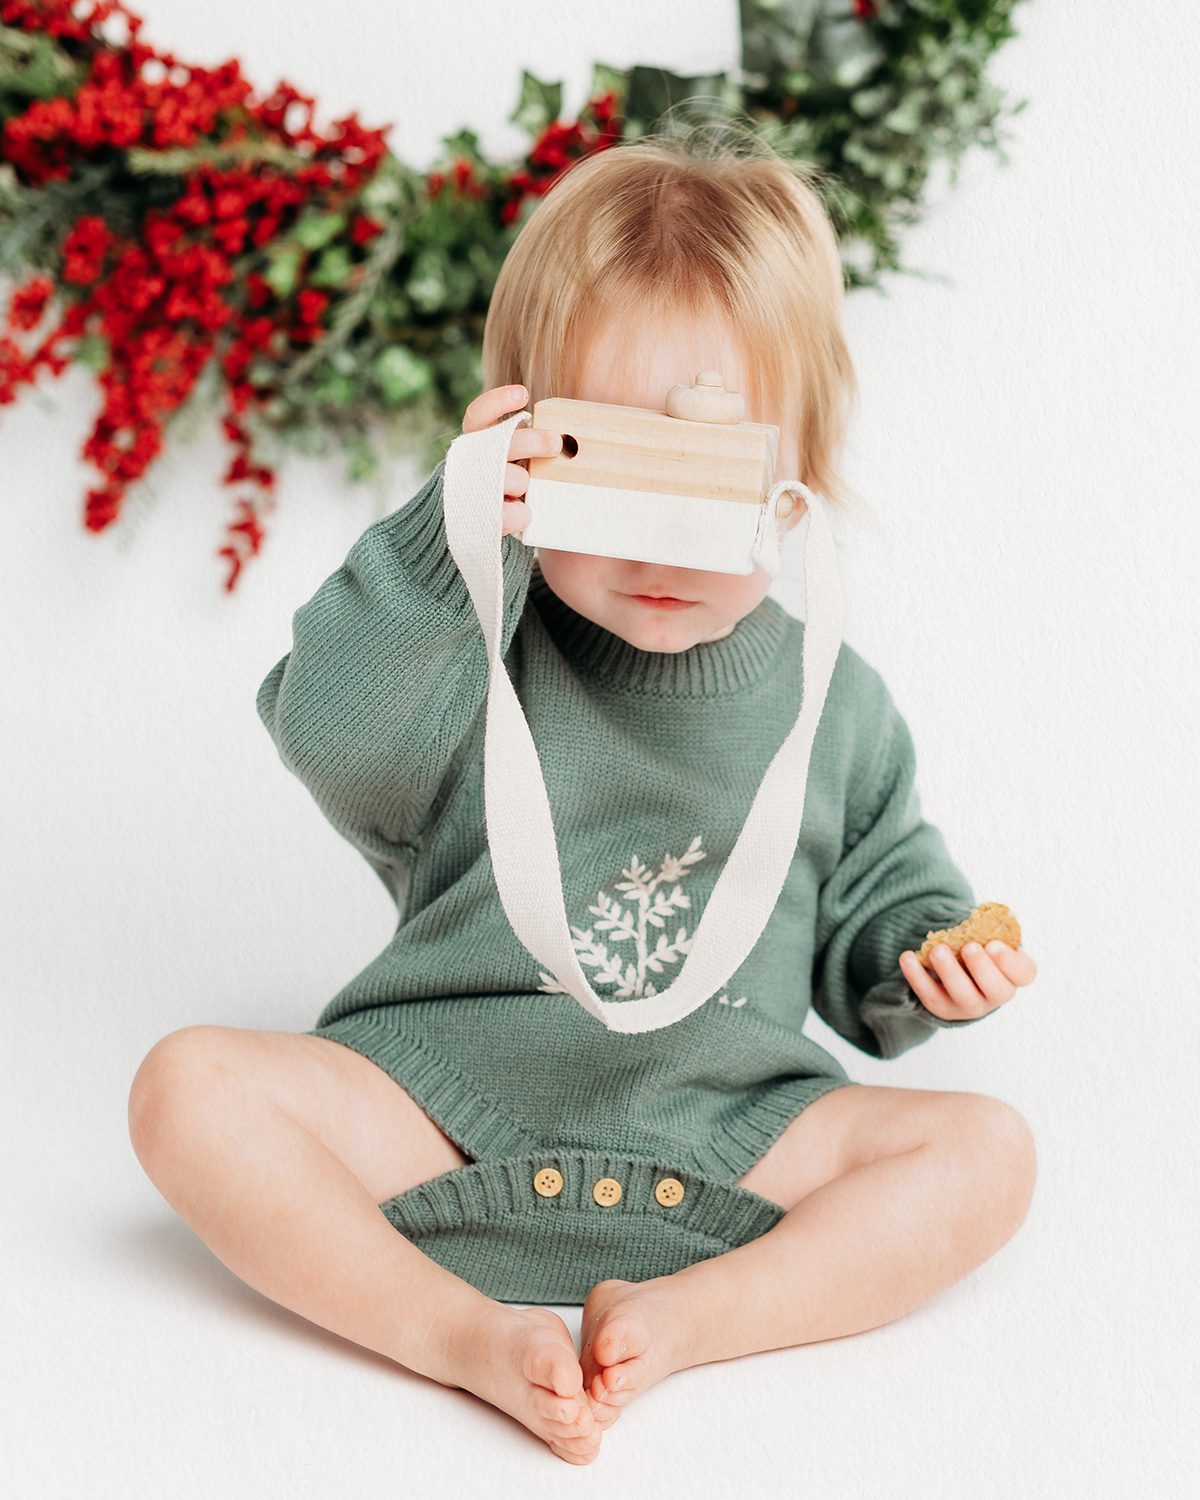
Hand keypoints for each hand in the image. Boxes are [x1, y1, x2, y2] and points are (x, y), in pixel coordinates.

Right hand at [461, 384, 562, 536]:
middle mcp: (474, 465)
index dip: (496, 403)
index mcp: (481, 445)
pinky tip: (528, 511)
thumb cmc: (526, 483)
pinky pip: (506, 514)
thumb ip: (540, 443)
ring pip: (504, 478)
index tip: (523, 395)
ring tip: (530, 485)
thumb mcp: (528, 458)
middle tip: (556, 443)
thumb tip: (589, 427)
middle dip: (529, 442)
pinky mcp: (486, 521)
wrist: (510, 530)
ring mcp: (478, 493)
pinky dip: (521, 513)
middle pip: (498, 445)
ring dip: (522, 480)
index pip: (478, 417)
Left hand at [898, 941, 1037, 1020]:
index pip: (1023, 973)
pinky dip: (917, 977)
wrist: (957, 967)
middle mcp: (996, 994)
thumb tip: (976, 917)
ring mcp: (970, 1005)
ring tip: (937, 950)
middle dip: (982, 968)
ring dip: (949, 972)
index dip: (1010, 962)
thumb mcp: (988, 934)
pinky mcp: (944, 1008)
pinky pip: (930, 996)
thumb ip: (987, 929)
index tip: (993, 944)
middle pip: (996, 990)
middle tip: (969, 947)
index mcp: (1013, 974)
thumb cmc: (978, 945)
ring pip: (963, 996)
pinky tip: (907, 957)